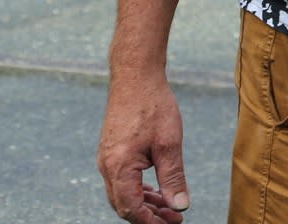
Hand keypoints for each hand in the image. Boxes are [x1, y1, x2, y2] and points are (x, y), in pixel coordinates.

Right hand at [99, 77, 189, 222]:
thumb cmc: (154, 106)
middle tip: (175, 219)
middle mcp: (107, 167)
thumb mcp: (169, 144)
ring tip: (169, 208)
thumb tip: (180, 206)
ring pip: (123, 193)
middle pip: (124, 204)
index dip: (150, 222)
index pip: (131, 209)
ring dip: (145, 203)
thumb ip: (174, 178)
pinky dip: (139, 189)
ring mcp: (107, 159)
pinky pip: (122, 179)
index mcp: (118, 168)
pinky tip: (156, 190)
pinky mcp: (112, 151)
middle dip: (149, 216)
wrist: (136, 77)